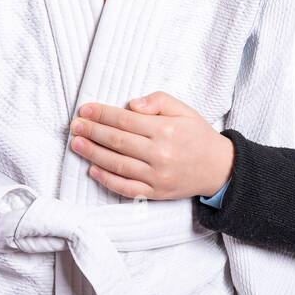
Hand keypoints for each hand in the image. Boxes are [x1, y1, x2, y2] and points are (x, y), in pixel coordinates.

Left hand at [69, 91, 234, 200]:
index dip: (101, 114)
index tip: (85, 109)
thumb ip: (157, 101)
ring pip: (118, 164)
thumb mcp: (183, 109)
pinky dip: (108, 180)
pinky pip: (127, 188)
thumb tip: (131, 105)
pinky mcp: (156, 193)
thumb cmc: (198, 135)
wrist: (219, 168)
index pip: (125, 120)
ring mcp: (157, 176)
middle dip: (92, 132)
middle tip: (75, 126)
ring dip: (93, 154)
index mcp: (165, 129)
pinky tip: (93, 170)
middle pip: (117, 141)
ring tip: (77, 144)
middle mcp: (159, 153)